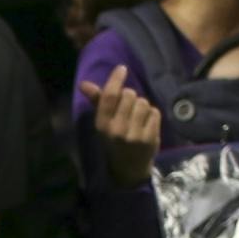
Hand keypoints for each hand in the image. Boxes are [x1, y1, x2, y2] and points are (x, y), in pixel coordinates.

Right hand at [78, 66, 162, 189]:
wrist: (128, 169)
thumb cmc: (114, 141)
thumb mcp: (103, 123)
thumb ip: (97, 101)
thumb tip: (83, 84)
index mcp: (102, 125)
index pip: (109, 96)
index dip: (116, 80)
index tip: (121, 69)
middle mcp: (116, 130)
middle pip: (129, 95)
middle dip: (131, 97)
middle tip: (128, 110)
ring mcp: (134, 135)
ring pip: (143, 102)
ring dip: (142, 107)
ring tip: (137, 120)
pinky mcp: (149, 138)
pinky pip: (154, 112)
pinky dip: (152, 116)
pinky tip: (146, 126)